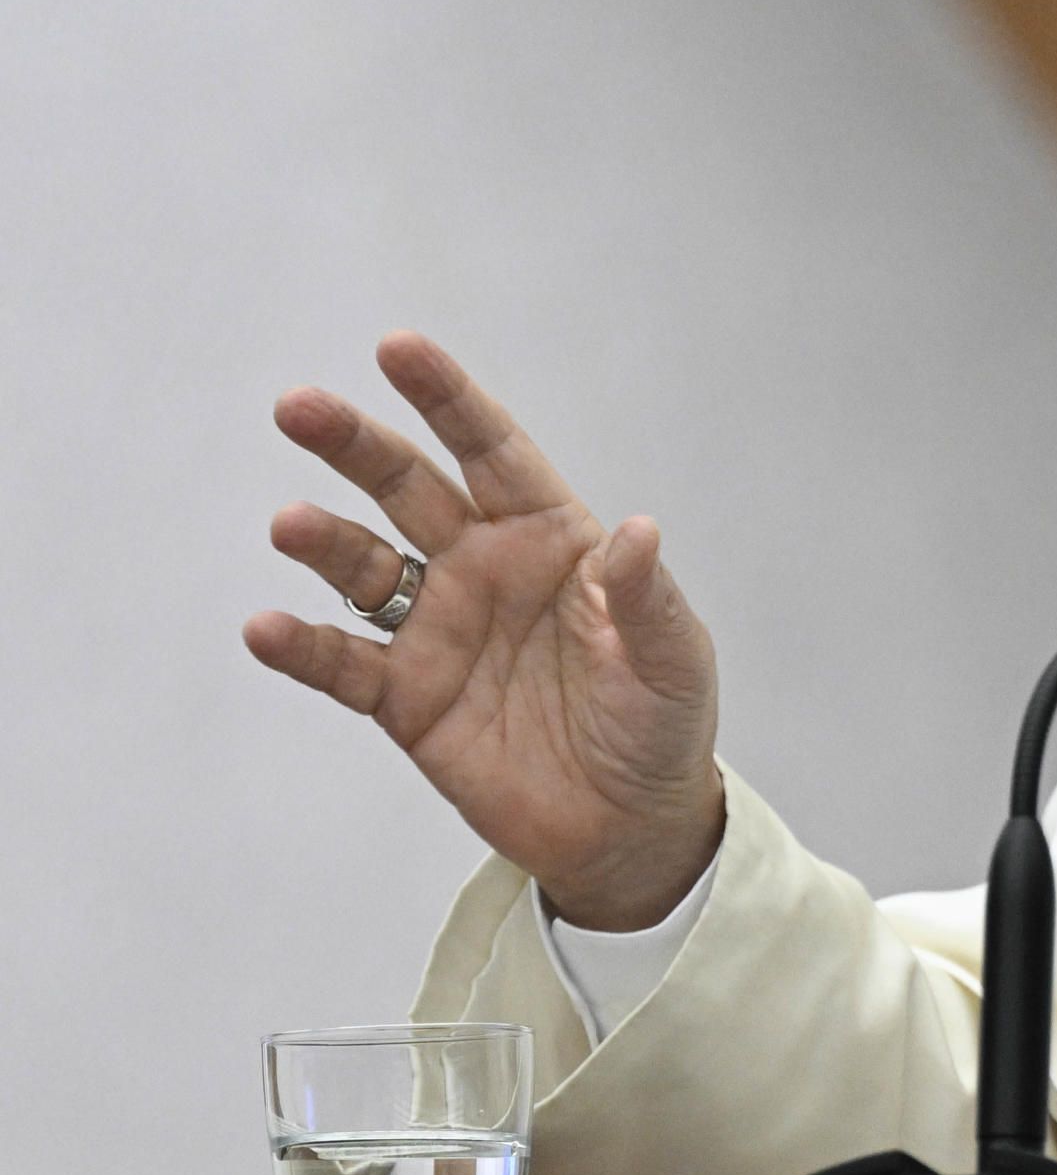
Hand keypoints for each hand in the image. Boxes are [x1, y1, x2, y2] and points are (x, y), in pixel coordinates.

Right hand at [244, 332, 724, 928]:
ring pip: (364, 566)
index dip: (447, 399)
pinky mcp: (406, 698)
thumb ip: (645, 597)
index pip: (492, 451)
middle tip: (298, 406)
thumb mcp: (672, 658)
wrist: (630, 826)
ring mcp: (439, 629)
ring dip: (324, 541)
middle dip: (356, 444)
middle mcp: (483, 568)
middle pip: (408, 488)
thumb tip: (637, 531)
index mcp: (551, 538)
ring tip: (290, 524)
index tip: (398, 348)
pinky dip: (302, 647)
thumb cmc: (661, 724)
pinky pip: (342, 663)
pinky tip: (266, 628)